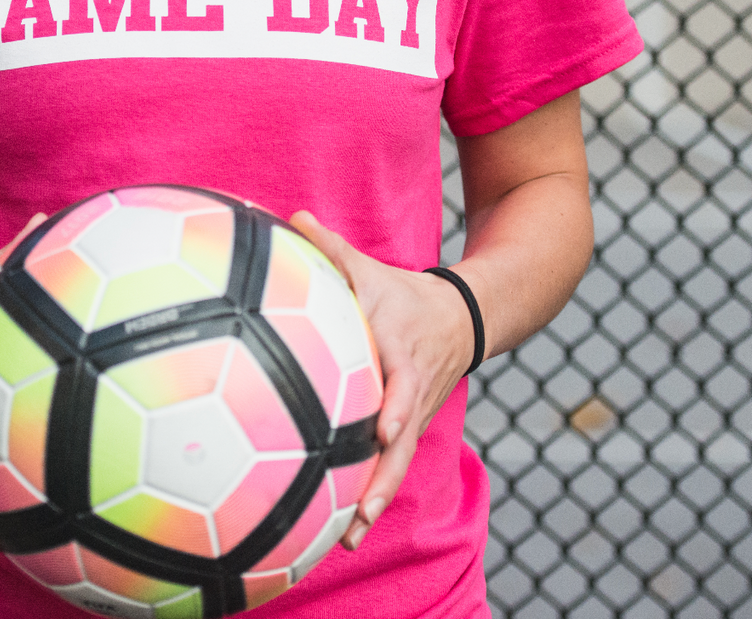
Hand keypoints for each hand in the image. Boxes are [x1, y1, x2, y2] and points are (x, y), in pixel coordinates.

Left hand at [288, 210, 477, 551]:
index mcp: (402, 351)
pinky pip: (392, 465)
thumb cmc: (402, 292)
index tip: (384, 429)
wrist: (460, 317)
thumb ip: (331, 247)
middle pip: (404, 439)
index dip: (397, 406)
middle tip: (362, 512)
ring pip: (399, 463)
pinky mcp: (408, 428)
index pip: (404, 382)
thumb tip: (291, 215)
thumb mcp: (371, 268)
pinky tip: (346, 528)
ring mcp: (413, 413)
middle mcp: (411, 390)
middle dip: (385, 477)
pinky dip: (374, 495)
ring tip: (350, 536)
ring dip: (377, 499)